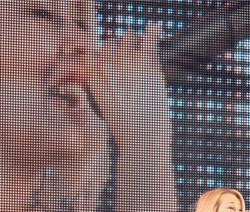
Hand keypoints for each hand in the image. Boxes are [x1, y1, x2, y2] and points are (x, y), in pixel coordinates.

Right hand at [90, 24, 168, 146]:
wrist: (142, 144)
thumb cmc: (126, 132)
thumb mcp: (106, 109)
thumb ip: (104, 88)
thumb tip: (107, 70)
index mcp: (94, 80)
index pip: (96, 53)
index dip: (106, 55)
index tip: (115, 62)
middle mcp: (108, 70)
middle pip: (112, 43)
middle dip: (121, 46)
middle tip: (131, 56)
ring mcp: (129, 67)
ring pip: (129, 38)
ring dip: (135, 41)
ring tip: (142, 48)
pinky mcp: (150, 69)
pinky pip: (149, 41)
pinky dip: (152, 33)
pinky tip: (154, 29)